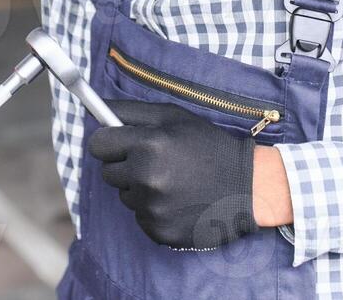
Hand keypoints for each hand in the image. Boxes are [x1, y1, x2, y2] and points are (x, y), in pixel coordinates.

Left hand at [87, 99, 258, 248]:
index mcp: (148, 145)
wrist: (247, 188)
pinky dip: (153, 209)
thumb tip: (95, 111)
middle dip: (125, 165)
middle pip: (108, 172)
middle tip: (156, 161)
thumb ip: (130, 112)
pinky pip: (139, 216)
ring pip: (124, 195)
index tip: (121, 143)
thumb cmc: (208, 146)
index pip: (98, 144)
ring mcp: (152, 208)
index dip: (110, 142)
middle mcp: (146, 178)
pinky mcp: (158, 231)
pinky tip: (178, 201)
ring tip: (173, 181)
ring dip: (140, 188)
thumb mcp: (173, 117)